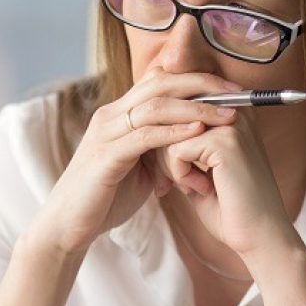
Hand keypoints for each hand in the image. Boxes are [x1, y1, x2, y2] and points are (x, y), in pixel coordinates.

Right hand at [28, 67, 242, 254]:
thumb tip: (189, 146)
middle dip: (202, 84)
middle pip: (161, 83)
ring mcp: (106, 133)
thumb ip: (159, 151)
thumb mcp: (139, 168)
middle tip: (237, 93)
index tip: (231, 89)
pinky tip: (198, 132)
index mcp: (119, 114)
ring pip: (155, 105)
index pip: (160, 81)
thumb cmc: (105, 198)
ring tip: (227, 113)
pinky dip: (174, 131)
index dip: (196, 79)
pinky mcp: (105, 156)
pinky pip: (145, 136)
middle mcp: (111, 115)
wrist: (68, 226)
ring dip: (196, 107)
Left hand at [149, 105, 297, 254]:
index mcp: (230, 112)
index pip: (178, 110)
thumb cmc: (231, 208)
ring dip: (170, 167)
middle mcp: (234, 110)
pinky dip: (179, 175)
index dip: (164, 143)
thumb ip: (181, 146)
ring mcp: (231, 124)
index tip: (168, 175)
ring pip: (169, 133)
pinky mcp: (225, 141)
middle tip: (170, 184)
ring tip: (193, 187)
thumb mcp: (199, 169)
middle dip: (162, 155)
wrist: (260, 236)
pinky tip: (201, 189)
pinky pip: (175, 150)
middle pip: (171, 118)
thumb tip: (148, 131)